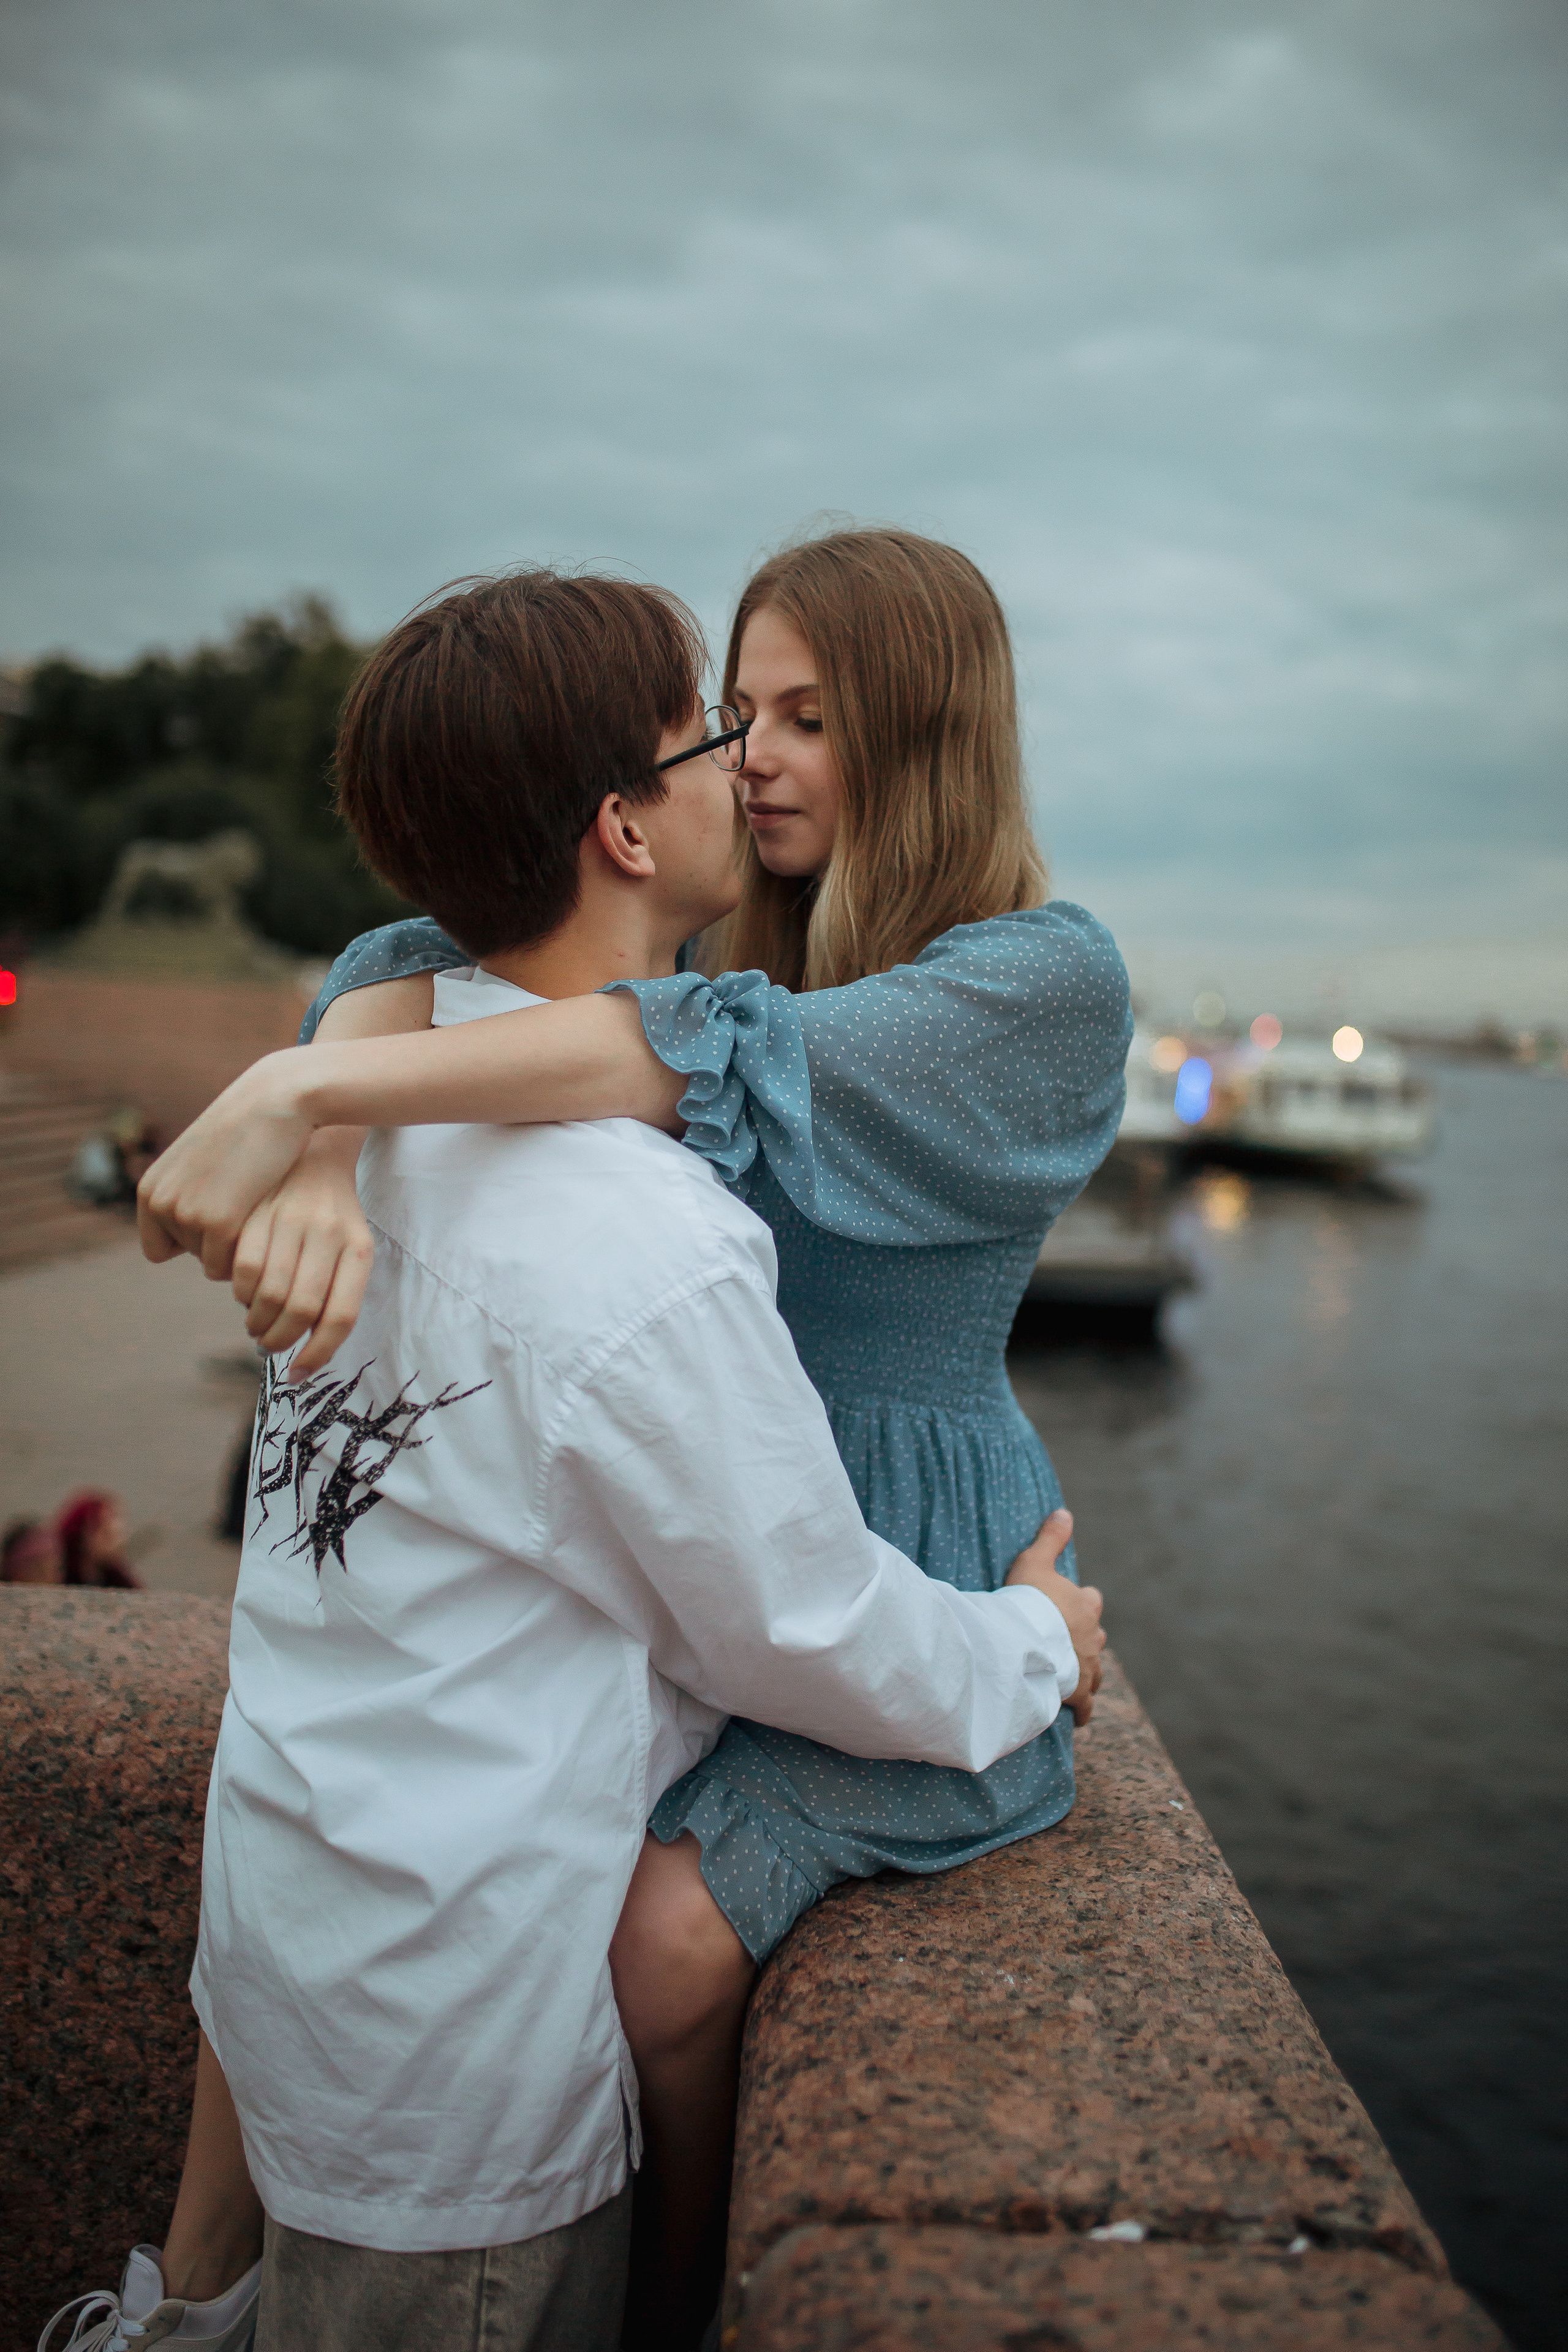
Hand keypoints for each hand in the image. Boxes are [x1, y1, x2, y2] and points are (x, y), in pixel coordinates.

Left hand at [137, 1051, 314, 1278]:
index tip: (219, 1220)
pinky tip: (264, 1217)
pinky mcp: (218, 1221)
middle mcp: (159, 1204)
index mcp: (149, 1190)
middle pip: (188, 1257)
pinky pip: (229, 1265)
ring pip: (210, 1263)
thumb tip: (194, 1231)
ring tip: (255, 1203)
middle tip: (245, 1204)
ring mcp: (186, 1214)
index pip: (156, 1250)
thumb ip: (187, 1193)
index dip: (188, 1243)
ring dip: (234, 1245)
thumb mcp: (201, 1161)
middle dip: (216, 1242)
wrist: (276, 1099)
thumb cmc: (247, 1129)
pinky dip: (248, 1253)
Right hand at [232, 1129, 374, 1378]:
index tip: (300, 1374)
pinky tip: (245, 1294)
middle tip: (270, 1346)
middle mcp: (328, 1234)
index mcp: (358, 1249)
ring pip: (267, 1293)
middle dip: (280, 1341)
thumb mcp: (350, 1248)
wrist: (314, 1153)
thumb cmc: (334, 1217)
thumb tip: (305, 1351)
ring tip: (257, 1325)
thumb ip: (334, 1294)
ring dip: (257, 1322)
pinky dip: (240, 1293)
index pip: (340, 1316)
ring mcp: (291, 1221)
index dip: (318, 1354)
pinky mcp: (258, 1212)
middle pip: (300, 1310)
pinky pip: (242, 1268)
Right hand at [1004, 1510, 1104, 1725]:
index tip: (1071, 1605)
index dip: (1082, 1602)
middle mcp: (1093, 1637)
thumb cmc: (1028, 1601)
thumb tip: (1064, 1512)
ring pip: (1095, 1671)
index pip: (1091, 1600)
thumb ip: (1050, 1538)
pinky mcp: (1079, 1692)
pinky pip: (1086, 1704)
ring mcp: (1088, 1666)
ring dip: (1086, 1672)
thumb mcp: (1035, 1561)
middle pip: (1097, 1637)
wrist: (1025, 1643)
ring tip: (1073, 1676)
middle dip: (1085, 1639)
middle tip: (1066, 1642)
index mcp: (1085, 1606)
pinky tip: (1080, 1716)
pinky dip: (1084, 1709)